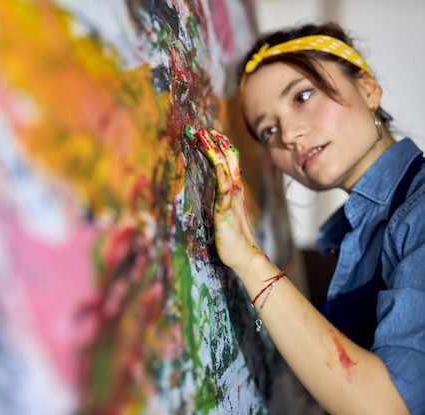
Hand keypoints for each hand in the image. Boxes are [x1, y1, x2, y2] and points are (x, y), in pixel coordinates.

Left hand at [184, 125, 261, 272]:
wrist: (244, 255)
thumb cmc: (231, 235)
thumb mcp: (224, 210)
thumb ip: (221, 197)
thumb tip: (213, 187)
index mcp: (233, 188)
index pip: (227, 159)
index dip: (218, 144)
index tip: (205, 132)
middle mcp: (235, 188)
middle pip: (228, 157)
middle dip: (215, 140)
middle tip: (201, 127)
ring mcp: (232, 197)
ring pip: (225, 166)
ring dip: (214, 149)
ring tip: (203, 135)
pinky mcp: (226, 208)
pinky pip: (225, 187)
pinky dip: (220, 172)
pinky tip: (216, 162)